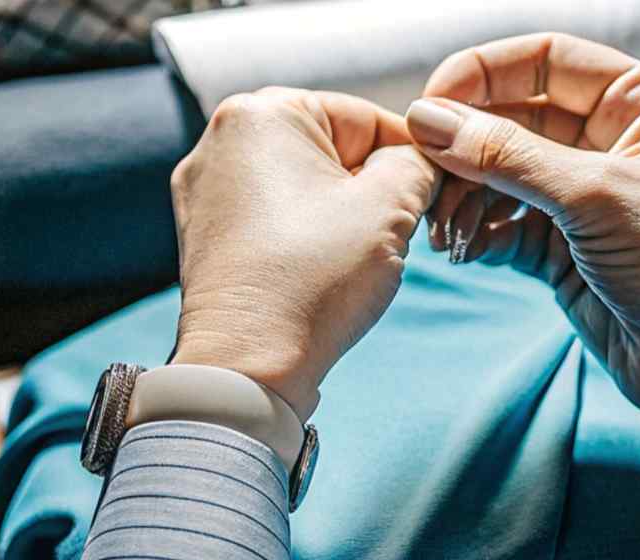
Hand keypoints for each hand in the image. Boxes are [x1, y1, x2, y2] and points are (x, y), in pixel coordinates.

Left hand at [169, 87, 436, 420]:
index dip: (411, 158)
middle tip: (401, 228)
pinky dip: (304, 232)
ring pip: (303, 181)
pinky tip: (321, 267)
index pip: (367, 118)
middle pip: (331, 147)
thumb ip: (417, 162)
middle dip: (371, 184)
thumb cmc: (315, 280)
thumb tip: (420, 160)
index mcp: (261, 113)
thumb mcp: (391, 206)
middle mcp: (220, 139)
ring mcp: (204, 188)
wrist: (247, 366)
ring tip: (357, 254)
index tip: (436, 196)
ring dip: (341, 209)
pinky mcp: (203, 232)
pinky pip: (271, 213)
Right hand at [405, 33, 639, 415]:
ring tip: (444, 229)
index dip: (485, 73)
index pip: (548, 60)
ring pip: (502, 175)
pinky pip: (506, 226)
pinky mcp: (568, 250)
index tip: (433, 102)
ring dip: (465, 196)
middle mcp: (614, 142)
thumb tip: (430, 120)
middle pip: (515, 117)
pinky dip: (480, 234)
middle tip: (424, 174)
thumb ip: (510, 156)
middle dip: (465, 146)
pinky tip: (464, 250)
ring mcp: (587, 198)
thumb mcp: (599, 196)